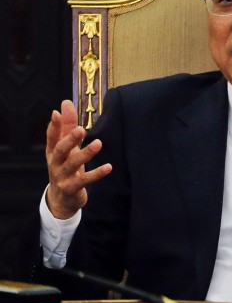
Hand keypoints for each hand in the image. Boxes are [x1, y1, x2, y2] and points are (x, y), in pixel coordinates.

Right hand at [45, 100, 111, 219]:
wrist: (61, 199)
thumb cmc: (65, 167)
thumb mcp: (66, 148)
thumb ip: (66, 127)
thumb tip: (65, 103)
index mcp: (53, 151)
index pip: (52, 137)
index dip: (54, 125)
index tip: (57, 113)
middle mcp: (55, 163)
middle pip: (60, 150)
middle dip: (69, 139)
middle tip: (80, 129)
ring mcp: (62, 176)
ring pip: (72, 164)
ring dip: (85, 154)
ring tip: (98, 143)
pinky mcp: (71, 188)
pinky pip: (84, 181)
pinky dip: (96, 173)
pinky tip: (109, 167)